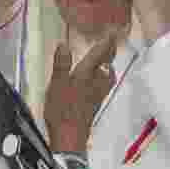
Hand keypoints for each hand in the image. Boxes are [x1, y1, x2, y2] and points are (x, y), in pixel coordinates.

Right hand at [44, 31, 117, 152]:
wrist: (70, 136)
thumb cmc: (61, 110)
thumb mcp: (56, 84)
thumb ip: (61, 64)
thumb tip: (64, 45)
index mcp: (86, 74)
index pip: (99, 54)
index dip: (106, 42)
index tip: (113, 31)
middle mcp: (96, 82)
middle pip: (106, 63)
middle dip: (109, 52)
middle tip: (111, 41)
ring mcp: (98, 94)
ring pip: (108, 75)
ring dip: (108, 64)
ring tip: (107, 58)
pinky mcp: (95, 104)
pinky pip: (104, 84)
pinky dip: (104, 76)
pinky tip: (99, 79)